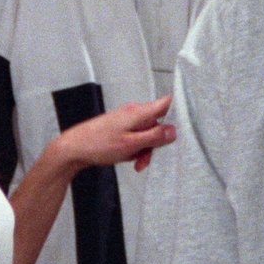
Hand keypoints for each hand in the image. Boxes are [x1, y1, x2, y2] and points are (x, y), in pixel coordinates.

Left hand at [54, 95, 175, 173]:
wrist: (74, 148)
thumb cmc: (97, 144)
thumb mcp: (131, 144)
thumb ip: (154, 137)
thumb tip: (173, 131)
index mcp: (139, 112)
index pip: (167, 102)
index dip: (180, 108)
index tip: (189, 120)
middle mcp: (135, 112)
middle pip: (158, 123)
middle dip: (156, 142)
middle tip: (147, 158)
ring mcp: (127, 119)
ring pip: (147, 132)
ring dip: (146, 148)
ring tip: (136, 161)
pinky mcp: (121, 126)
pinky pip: (137, 135)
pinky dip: (137, 147)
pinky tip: (129, 157)